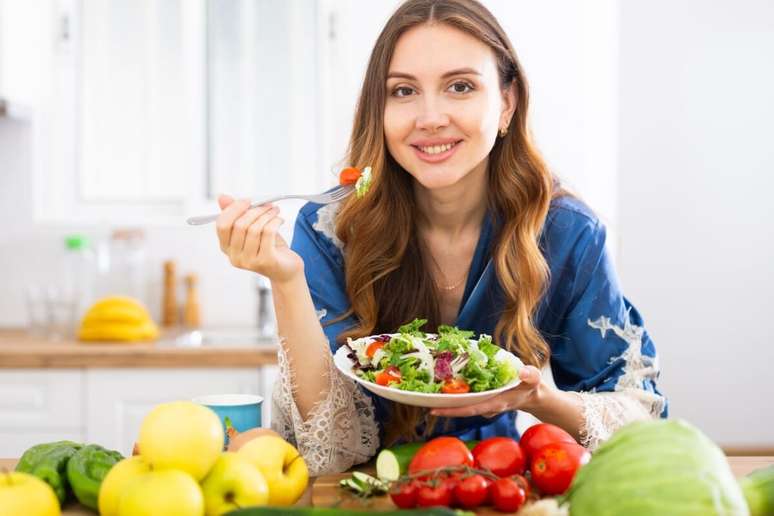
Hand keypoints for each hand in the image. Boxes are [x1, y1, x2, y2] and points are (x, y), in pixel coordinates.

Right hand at [215, 195, 303, 282]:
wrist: (286, 269)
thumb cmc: (269, 247)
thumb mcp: (251, 228)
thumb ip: (236, 214)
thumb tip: (222, 197)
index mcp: (227, 247)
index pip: (222, 225)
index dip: (234, 209)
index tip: (247, 201)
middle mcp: (235, 257)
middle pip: (239, 225)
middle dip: (255, 210)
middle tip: (267, 205)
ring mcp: (249, 261)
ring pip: (255, 229)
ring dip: (267, 215)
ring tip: (275, 212)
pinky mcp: (265, 261)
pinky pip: (268, 233)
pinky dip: (275, 222)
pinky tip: (280, 220)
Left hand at [430, 366, 545, 418]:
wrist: (529, 393)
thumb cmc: (530, 385)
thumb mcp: (533, 379)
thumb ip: (530, 376)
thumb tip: (524, 373)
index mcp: (495, 403)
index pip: (471, 409)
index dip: (453, 410)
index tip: (435, 410)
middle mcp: (485, 404)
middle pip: (460, 408)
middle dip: (441, 406)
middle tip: (421, 402)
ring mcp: (481, 401)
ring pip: (459, 402)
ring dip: (443, 398)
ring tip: (423, 392)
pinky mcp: (479, 396)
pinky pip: (463, 395)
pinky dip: (452, 390)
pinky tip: (438, 384)